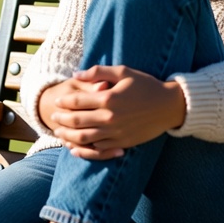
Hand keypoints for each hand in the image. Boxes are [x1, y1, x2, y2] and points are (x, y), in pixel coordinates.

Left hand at [41, 65, 186, 160]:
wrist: (170, 106)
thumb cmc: (146, 85)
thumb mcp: (123, 72)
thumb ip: (98, 72)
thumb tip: (76, 74)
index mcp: (108, 98)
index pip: (77, 101)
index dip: (64, 101)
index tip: (58, 101)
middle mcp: (110, 117)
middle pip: (76, 120)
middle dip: (61, 119)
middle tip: (53, 117)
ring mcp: (116, 132)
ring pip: (84, 138)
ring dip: (68, 135)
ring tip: (60, 132)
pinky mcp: (122, 143)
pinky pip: (98, 149)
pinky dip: (83, 150)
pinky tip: (75, 147)